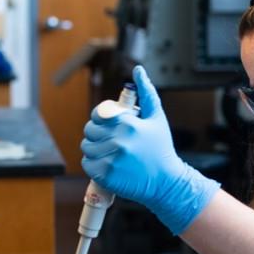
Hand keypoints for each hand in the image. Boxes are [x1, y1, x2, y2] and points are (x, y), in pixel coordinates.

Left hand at [81, 65, 219, 234]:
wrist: (166, 183)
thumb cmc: (161, 150)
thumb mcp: (157, 118)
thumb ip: (146, 93)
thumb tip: (138, 70)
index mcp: (128, 124)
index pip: (98, 114)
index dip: (100, 119)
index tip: (109, 126)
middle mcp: (119, 141)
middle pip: (90, 131)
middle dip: (98, 134)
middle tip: (112, 141)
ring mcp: (111, 159)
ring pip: (87, 148)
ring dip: (95, 150)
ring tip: (111, 154)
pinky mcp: (106, 176)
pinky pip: (87, 164)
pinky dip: (94, 165)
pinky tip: (108, 165)